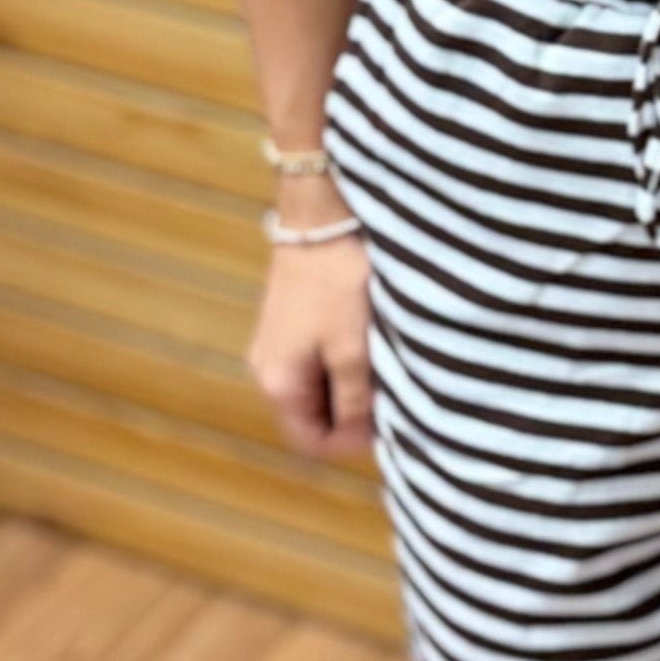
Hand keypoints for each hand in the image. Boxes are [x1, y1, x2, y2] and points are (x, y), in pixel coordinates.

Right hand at [248, 222, 375, 458]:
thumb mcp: (353, 351)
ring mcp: (277, 344)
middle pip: (315, 415)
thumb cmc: (337, 284)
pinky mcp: (290, 321)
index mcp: (278, 383)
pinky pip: (317, 359)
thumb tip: (358, 439)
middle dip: (352, 412)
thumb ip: (354, 403)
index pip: (311, 442)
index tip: (388, 424)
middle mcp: (268, 368)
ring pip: (319, 386)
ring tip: (381, 362)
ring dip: (350, 384)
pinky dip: (343, 359)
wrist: (321, 217)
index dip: (351, 443)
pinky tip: (367, 340)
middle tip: (391, 390)